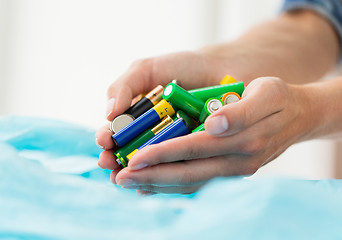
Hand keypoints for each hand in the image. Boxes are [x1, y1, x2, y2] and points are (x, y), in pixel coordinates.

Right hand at [95, 50, 235, 187]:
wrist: (220, 69)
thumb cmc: (182, 66)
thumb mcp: (147, 70)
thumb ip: (124, 86)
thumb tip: (108, 113)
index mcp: (136, 113)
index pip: (115, 130)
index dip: (107, 137)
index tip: (105, 142)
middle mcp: (150, 131)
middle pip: (127, 151)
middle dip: (116, 160)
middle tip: (110, 164)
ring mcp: (170, 144)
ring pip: (150, 164)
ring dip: (135, 172)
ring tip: (124, 178)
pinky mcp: (190, 153)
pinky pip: (176, 167)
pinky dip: (164, 176)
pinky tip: (152, 182)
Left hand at [98, 76, 313, 193]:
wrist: (300, 116)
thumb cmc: (280, 99)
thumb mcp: (268, 94)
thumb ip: (241, 111)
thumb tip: (213, 125)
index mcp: (244, 140)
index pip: (194, 149)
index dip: (163, 154)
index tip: (135, 158)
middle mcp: (238, 162)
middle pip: (188, 174)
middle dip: (152, 177)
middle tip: (120, 178)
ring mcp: (235, 171)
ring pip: (191, 184)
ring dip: (158, 185)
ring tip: (130, 185)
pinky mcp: (231, 173)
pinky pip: (199, 183)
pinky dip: (173, 186)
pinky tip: (153, 186)